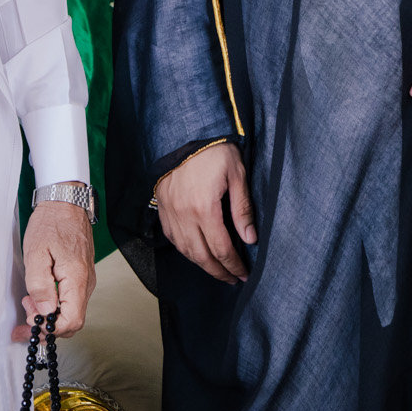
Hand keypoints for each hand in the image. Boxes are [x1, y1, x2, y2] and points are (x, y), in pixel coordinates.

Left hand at [16, 198, 94, 340]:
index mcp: (77, 278)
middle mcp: (86, 282)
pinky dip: (54, 305)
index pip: (71, 321)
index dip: (50, 329)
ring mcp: (86, 279)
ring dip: (49, 315)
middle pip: (72, 321)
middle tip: (25, 316)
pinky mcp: (81, 276)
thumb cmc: (51, 223)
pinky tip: (39, 297)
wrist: (65, 202)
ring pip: (71, 311)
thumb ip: (40, 286)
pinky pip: (70, 300)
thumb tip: (45, 312)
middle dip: (47, 325)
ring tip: (29, 302)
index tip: (31, 323)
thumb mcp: (36, 253)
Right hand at [155, 142, 254, 284]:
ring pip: (185, 250)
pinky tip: (195, 253)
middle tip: (233, 279)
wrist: (184, 131)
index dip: (233, 265)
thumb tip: (250, 238)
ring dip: (201, 264)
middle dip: (219, 271)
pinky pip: (172, 237)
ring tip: (217, 270)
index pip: (221, 248)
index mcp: (204, 208)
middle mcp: (184, 215)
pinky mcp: (162, 207)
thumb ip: (242, 209)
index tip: (243, 274)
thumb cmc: (214, 149)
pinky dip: (185, 250)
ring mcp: (170, 212)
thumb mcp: (236, 174)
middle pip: (201, 256)